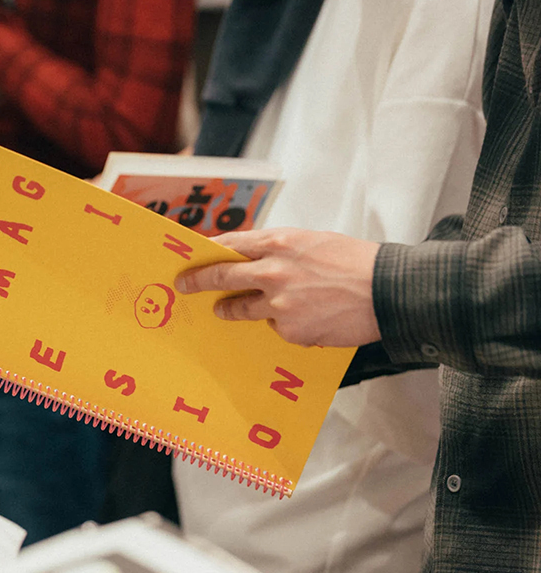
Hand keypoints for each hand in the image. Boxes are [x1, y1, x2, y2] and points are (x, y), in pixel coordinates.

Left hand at [173, 227, 381, 347]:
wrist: (388, 291)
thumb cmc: (355, 261)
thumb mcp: (313, 242)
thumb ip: (280, 250)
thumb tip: (254, 259)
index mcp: (278, 243)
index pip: (230, 245)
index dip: (208, 251)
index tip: (191, 256)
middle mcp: (272, 272)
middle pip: (221, 277)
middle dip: (197, 281)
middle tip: (183, 285)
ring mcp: (278, 305)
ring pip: (240, 309)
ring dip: (229, 309)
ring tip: (223, 310)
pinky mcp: (290, 330)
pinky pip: (275, 327)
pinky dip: (282, 323)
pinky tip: (303, 318)